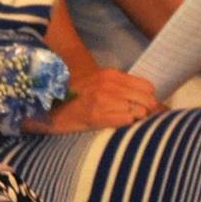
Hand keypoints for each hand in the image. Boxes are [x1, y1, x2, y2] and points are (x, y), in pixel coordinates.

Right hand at [40, 69, 161, 131]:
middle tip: (140, 120)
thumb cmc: (78, 98)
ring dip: (138, 120)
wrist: (51, 107)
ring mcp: (103, 99)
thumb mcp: (100, 84)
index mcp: (111, 75)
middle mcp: (109, 84)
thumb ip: (121, 88)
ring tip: (128, 123)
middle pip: (147, 99)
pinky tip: (118, 126)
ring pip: (139, 111)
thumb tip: (148, 100)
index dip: (150, 100)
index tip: (147, 109)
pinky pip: (126, 120)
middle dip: (148, 112)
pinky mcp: (97, 115)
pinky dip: (127, 125)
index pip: (147, 87)